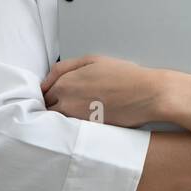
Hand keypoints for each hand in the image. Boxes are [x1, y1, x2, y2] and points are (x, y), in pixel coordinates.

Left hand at [41, 55, 166, 127]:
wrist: (147, 94)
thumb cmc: (125, 75)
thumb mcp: (94, 59)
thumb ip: (67, 67)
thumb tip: (49, 79)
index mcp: (65, 82)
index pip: (44, 90)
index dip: (47, 91)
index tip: (51, 93)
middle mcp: (66, 101)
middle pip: (48, 106)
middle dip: (52, 104)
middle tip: (66, 102)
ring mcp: (76, 118)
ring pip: (57, 120)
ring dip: (60, 117)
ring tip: (77, 110)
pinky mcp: (87, 130)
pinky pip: (72, 129)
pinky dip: (73, 126)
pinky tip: (86, 119)